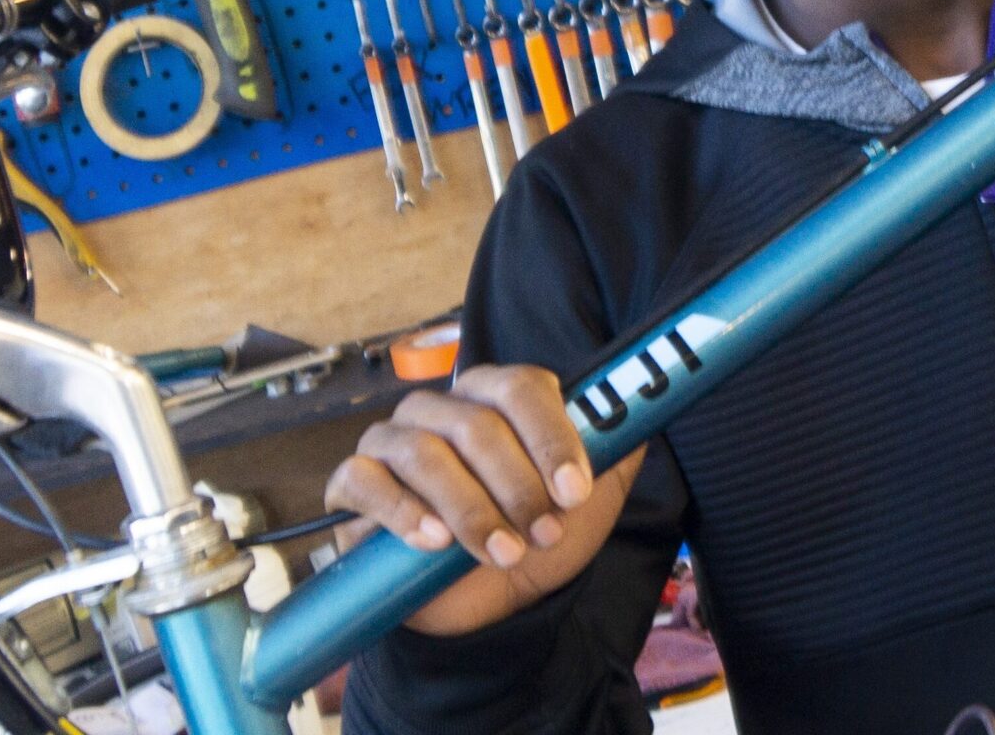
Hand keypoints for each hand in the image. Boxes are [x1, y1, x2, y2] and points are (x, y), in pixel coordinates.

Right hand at [326, 364, 642, 634]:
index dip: (550, 436)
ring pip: (422, 452)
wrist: (483, 608)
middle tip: (542, 534)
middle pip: (474, 423)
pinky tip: (433, 543)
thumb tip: (640, 414)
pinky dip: (401, 511)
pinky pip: (362, 479)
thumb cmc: (532, 540)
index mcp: (492, 399)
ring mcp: (390, 442)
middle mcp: (439, 409)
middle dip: (517, 485)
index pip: (520, 386)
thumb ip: (616, 455)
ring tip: (501, 552)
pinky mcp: (355, 484)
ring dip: (470, 508)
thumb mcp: (588, 505)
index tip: (574, 490)